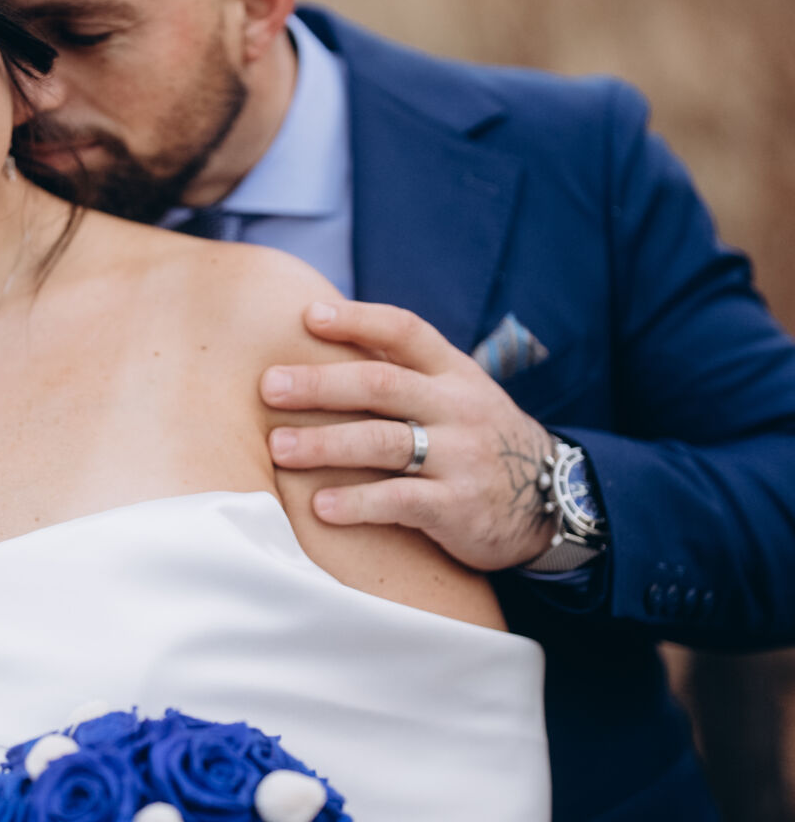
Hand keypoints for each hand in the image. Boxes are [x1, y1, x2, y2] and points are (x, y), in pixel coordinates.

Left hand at [263, 301, 555, 572]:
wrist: (552, 498)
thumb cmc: (479, 440)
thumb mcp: (458, 395)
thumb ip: (405, 373)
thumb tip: (327, 341)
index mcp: (454, 372)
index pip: (405, 331)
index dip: (357, 319)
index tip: (308, 316)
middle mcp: (457, 407)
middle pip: (382, 384)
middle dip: (320, 384)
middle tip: (269, 387)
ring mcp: (460, 456)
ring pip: (385, 442)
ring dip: (325, 444)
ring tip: (278, 448)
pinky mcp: (458, 506)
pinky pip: (400, 501)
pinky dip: (357, 502)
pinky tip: (320, 506)